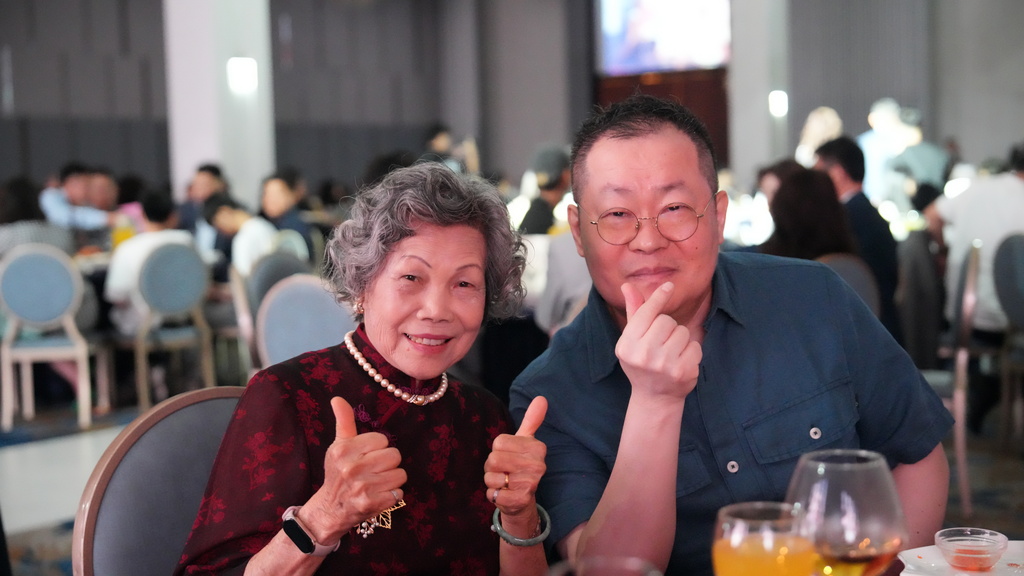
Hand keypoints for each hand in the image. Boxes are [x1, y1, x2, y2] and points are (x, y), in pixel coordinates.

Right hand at [305, 397, 406, 539]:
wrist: (330, 509)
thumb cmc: (338, 473)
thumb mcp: (339, 445)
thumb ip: (344, 420)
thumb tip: (337, 398)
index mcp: (344, 450)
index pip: (382, 439)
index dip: (378, 448)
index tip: (367, 456)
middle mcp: (351, 468)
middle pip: (394, 455)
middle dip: (388, 463)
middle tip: (373, 471)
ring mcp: (362, 487)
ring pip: (400, 474)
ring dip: (392, 480)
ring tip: (377, 483)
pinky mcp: (371, 504)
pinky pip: (399, 493)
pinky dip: (392, 495)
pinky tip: (378, 495)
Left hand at [484, 396, 547, 516]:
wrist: (523, 499)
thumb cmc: (520, 465)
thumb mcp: (526, 441)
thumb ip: (532, 420)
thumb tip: (542, 398)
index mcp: (537, 447)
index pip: (498, 442)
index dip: (498, 450)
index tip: (509, 456)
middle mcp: (537, 465)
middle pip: (493, 459)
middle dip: (492, 467)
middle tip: (505, 471)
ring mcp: (530, 484)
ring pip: (490, 477)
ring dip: (492, 482)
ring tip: (505, 483)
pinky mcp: (520, 500)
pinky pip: (493, 494)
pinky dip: (493, 495)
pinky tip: (505, 495)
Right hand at [615, 282, 701, 401]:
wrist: (654, 397)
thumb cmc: (641, 362)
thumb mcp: (632, 340)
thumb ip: (633, 312)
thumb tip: (627, 286)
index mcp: (627, 345)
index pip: (646, 314)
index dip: (658, 298)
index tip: (669, 286)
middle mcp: (644, 355)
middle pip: (666, 321)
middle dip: (667, 328)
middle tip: (661, 343)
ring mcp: (664, 365)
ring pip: (683, 332)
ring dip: (680, 339)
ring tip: (671, 354)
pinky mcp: (683, 372)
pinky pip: (695, 346)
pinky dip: (691, 351)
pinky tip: (681, 362)